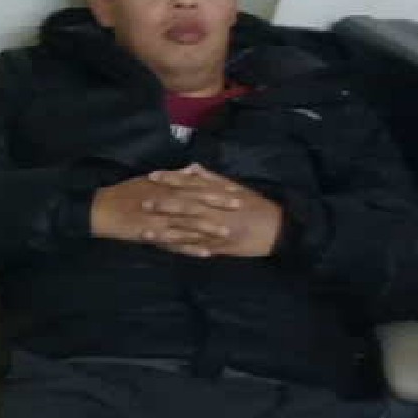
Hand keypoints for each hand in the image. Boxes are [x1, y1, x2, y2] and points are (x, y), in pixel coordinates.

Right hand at [90, 174, 239, 257]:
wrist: (101, 210)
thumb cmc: (126, 193)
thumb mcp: (149, 180)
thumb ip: (174, 176)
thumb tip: (194, 169)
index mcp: (164, 186)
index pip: (194, 185)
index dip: (215, 188)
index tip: (234, 190)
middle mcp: (163, 201)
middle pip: (194, 202)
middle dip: (217, 205)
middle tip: (239, 207)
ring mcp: (158, 219)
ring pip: (186, 224)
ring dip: (208, 228)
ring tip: (227, 232)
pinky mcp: (152, 235)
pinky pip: (174, 243)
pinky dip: (190, 248)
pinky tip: (206, 253)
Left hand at [145, 164, 282, 257]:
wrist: (276, 229)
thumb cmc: (255, 206)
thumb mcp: (234, 187)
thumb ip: (210, 178)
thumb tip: (190, 167)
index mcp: (217, 193)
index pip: (189, 183)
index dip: (170, 179)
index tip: (152, 175)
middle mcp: (214, 210)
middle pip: (183, 205)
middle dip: (162, 204)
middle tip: (141, 201)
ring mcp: (215, 229)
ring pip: (185, 229)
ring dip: (163, 231)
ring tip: (143, 232)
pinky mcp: (218, 246)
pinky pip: (194, 247)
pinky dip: (179, 248)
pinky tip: (163, 249)